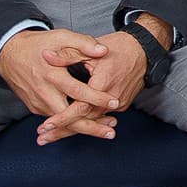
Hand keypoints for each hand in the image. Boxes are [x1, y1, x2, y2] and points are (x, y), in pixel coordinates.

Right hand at [0, 28, 118, 142]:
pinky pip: (54, 119)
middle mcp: (44, 92)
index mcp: (52, 75)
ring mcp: (37, 102)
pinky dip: (70, 124)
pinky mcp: (34, 107)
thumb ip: (83, 43)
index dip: (98, 98)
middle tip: (111, 132)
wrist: (9, 54)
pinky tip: (87, 125)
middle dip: (91, 127)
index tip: (116, 102)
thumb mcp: (61, 37)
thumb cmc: (38, 45)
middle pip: (69, 116)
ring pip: (62, 122)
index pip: (78, 91)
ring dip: (83, 128)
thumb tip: (103, 50)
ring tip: (105, 130)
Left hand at [39, 14, 167, 143]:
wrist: (144, 51)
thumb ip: (67, 55)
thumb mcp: (90, 49)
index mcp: (103, 83)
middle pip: (84, 121)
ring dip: (72, 129)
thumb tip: (46, 56)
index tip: (46, 126)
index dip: (62, 118)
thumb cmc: (118, 47)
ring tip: (51, 136)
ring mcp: (119, 104)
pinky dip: (86, 123)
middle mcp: (112, 98)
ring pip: (92, 122)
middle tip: (42, 139)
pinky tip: (70, 128)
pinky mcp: (121, 105)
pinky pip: (100, 117)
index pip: (80, 107)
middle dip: (62, 131)